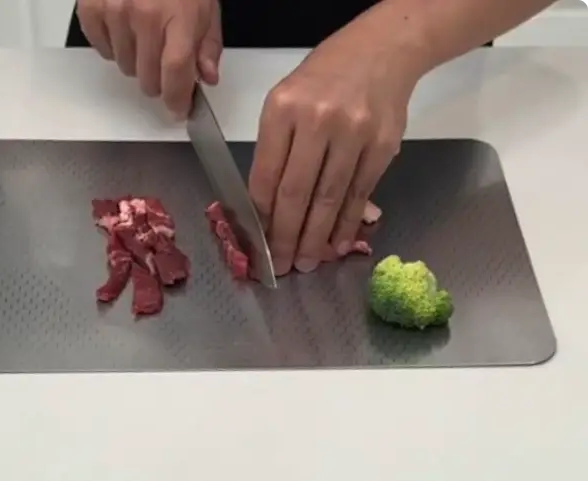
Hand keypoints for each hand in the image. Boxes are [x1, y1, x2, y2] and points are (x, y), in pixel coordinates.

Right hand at [77, 0, 221, 117]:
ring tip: (144, 34)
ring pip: (125, 68)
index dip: (177, 99)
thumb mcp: (205, 4)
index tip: (178, 109)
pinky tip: (124, 28)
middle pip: (148, 79)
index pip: (175, 74)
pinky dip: (113, 46)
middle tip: (163, 61)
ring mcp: (115, 11)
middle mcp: (144, 15)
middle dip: (158, 79)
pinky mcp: (92, 7)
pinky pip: (101, 50)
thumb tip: (206, 77)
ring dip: (136, 60)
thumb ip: (207, 44)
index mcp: (178, 16)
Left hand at [248, 24, 422, 275]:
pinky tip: (337, 244)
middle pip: (297, 193)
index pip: (267, 174)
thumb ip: (275, 150)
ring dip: (316, 238)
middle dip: (286, 236)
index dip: (262, 216)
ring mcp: (354, 133)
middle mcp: (317, 120)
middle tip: (282, 266)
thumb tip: (268, 208)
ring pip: (330, 199)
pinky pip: (360, 194)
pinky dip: (348, 224)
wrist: (381, 51)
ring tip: (306, 263)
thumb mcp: (286, 101)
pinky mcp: (383, 146)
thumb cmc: (324, 80)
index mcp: (283, 109)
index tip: (259, 242)